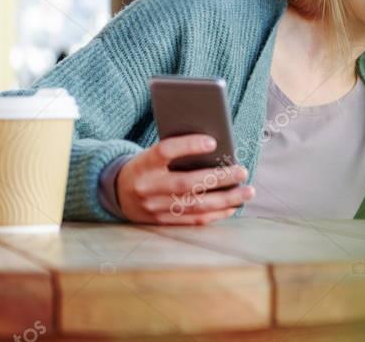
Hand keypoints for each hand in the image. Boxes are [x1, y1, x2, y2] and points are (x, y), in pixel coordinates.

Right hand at [116, 134, 253, 224]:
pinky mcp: (162, 222)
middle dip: (219, 178)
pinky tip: (233, 206)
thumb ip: (177, 152)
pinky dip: (216, 214)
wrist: (117, 193)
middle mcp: (148, 187)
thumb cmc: (147, 167)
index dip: (188, 145)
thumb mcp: (153, 155)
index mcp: (144, 164)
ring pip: (195, 205)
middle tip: (242, 171)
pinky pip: (194, 219)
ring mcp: (155, 208)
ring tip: (247, 192)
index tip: (213, 141)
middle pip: (187, 183)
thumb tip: (217, 149)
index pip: (165, 151)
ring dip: (226, 199)